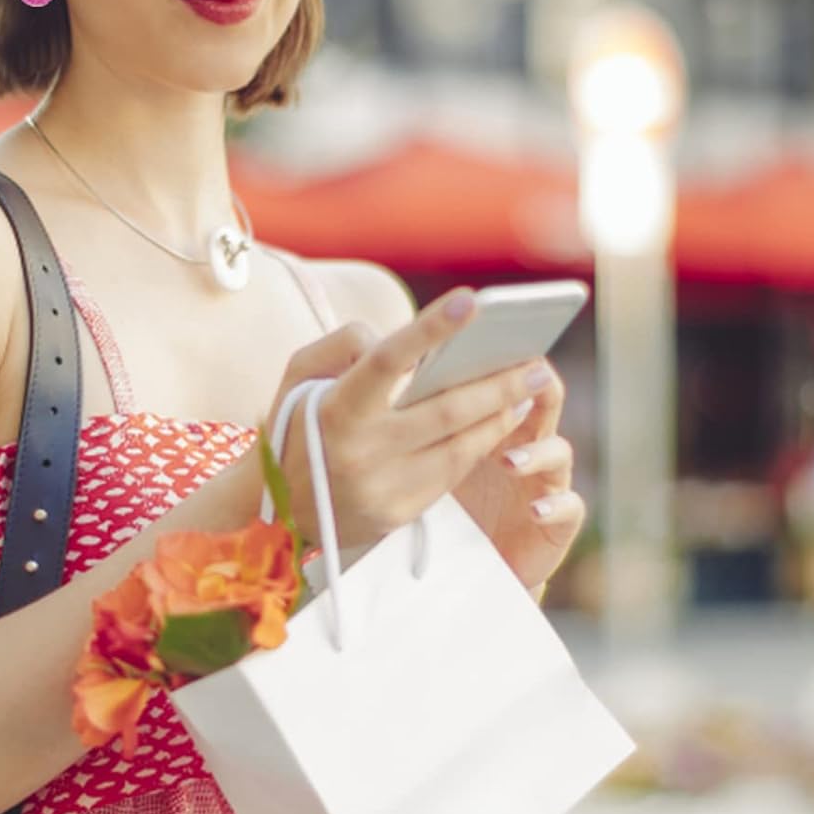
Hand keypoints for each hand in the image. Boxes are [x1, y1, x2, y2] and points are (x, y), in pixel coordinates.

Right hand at [264, 288, 549, 552]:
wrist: (276, 510)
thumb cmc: (297, 425)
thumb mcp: (300, 374)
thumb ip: (345, 342)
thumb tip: (402, 343)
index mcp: (335, 408)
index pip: (388, 360)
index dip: (430, 329)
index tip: (473, 300)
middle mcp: (360, 450)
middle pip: (444, 410)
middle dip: (498, 383)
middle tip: (537, 360)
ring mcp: (382, 486)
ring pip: (459, 445)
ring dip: (501, 415)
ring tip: (528, 387)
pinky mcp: (399, 513)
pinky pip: (452, 473)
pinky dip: (481, 444)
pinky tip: (501, 422)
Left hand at [450, 360, 585, 596]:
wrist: (460, 563)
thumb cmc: (444, 497)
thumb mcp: (429, 454)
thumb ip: (427, 417)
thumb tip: (404, 372)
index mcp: (497, 418)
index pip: (508, 374)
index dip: (506, 354)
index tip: (498, 339)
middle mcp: (528, 442)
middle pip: (543, 402)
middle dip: (533, 388)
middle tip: (527, 377)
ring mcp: (546, 481)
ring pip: (558, 452)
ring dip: (537, 452)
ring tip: (508, 460)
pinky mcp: (556, 523)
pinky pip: (568, 509)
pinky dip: (556, 507)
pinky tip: (535, 510)